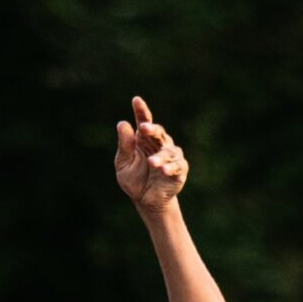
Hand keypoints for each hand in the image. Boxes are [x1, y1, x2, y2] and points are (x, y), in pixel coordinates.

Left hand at [114, 95, 187, 213]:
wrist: (145, 200)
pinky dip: (170, 167)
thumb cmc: (134, 179)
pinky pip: (177, 166)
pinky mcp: (180, 170)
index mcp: (144, 139)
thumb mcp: (123, 164)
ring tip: (151, 162)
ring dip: (160, 157)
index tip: (136, 100)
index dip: (141, 111)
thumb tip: (122, 123)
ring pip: (168, 151)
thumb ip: (124, 146)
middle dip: (152, 129)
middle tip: (143, 128)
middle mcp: (159, 144)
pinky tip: (163, 170)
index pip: (144, 121)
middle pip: (158, 132)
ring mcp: (171, 156)